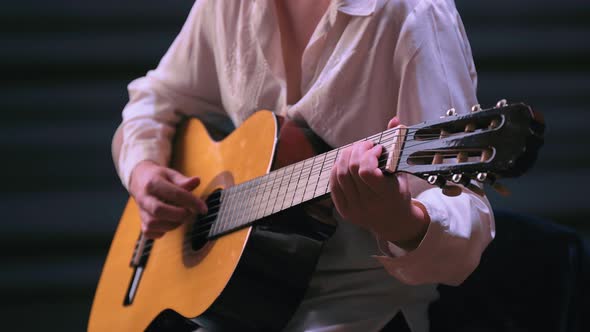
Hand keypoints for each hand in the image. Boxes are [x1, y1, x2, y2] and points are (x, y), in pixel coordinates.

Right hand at [129, 160, 207, 238]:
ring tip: (181, 217)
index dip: (191, 202)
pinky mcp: (141, 222)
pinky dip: (161, 232)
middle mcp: (144, 198)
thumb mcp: (171, 174)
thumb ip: (183, 180)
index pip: (174, 194)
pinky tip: (170, 223)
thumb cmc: (159, 177)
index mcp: (153, 183)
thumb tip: (197, 181)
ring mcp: (141, 211)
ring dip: (172, 224)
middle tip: (190, 212)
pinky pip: (149, 232)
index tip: (203, 208)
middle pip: (159, 210)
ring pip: (153, 224)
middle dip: (179, 214)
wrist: (139, 179)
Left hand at [329, 117, 428, 248]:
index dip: (368, 155)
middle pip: (351, 170)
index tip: (378, 149)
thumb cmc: (399, 193)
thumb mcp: (402, 172)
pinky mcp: (344, 211)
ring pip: (340, 175)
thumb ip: (397, 145)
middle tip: (365, 145)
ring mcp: (354, 209)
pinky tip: (346, 163)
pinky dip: (337, 169)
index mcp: (386, 196)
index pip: (366, 172)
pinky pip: (334, 184)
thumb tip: (394, 120)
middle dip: (357, 151)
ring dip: (345, 157)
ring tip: (355, 151)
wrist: (393, 222)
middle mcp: (368, 204)